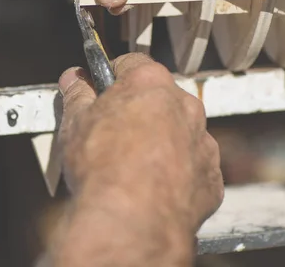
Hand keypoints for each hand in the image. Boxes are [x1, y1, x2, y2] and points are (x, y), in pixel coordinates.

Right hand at [50, 53, 222, 265]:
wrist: (130, 220)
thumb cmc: (103, 167)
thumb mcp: (76, 122)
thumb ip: (77, 94)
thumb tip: (73, 79)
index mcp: (151, 84)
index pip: (132, 64)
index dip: (113, 77)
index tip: (102, 90)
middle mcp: (185, 107)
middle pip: (160, 99)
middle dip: (140, 110)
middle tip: (114, 132)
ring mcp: (202, 142)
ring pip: (180, 133)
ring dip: (162, 142)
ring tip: (132, 166)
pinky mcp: (211, 177)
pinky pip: (193, 167)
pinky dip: (177, 173)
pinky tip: (152, 187)